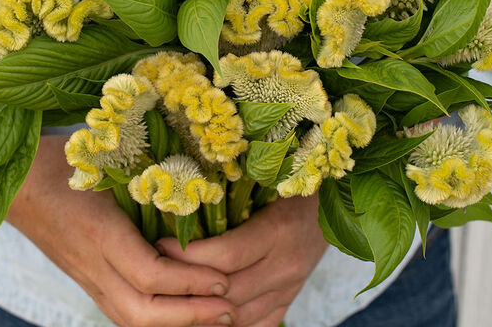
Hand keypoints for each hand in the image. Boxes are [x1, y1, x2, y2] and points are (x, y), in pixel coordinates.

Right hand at [7, 136, 237, 326]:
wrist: (15, 184)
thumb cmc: (63, 162)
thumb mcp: (106, 162)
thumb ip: (147, 175)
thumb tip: (200, 178)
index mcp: (99, 232)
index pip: (149, 274)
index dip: (189, 282)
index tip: (224, 279)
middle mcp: (91, 264)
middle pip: (141, 311)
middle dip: (190, 316)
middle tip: (230, 308)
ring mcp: (87, 277)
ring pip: (131, 319)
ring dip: (177, 323)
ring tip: (217, 316)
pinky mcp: (87, 281)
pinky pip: (123, 311)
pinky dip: (157, 319)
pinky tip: (185, 312)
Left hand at [156, 194, 329, 326]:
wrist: (337, 203)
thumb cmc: (292, 183)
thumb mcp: (268, 180)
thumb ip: (232, 192)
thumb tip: (184, 198)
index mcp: (278, 231)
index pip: (226, 256)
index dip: (188, 256)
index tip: (160, 245)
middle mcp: (286, 265)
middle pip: (228, 290)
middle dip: (187, 285)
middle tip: (154, 274)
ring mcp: (289, 289)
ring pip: (238, 316)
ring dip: (202, 310)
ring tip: (170, 296)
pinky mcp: (288, 301)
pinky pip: (255, 326)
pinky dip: (226, 325)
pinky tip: (201, 313)